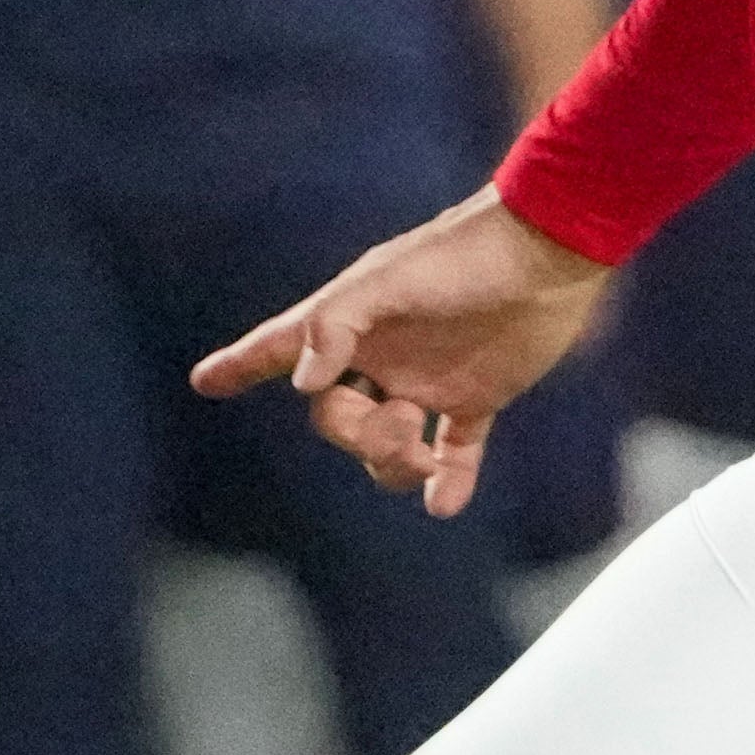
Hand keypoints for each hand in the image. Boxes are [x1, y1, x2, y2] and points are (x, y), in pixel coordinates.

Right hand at [192, 187, 610, 520]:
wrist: (550, 251)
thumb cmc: (463, 254)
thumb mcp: (388, 279)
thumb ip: (337, 324)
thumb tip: (303, 382)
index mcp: (351, 321)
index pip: (283, 346)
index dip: (242, 364)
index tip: (204, 381)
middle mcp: (382, 354)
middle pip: (337, 418)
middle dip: (359, 438)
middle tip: (403, 427)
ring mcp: (429, 378)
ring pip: (389, 446)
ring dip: (399, 464)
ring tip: (431, 455)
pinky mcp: (479, 394)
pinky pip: (456, 450)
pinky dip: (449, 482)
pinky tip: (444, 504)